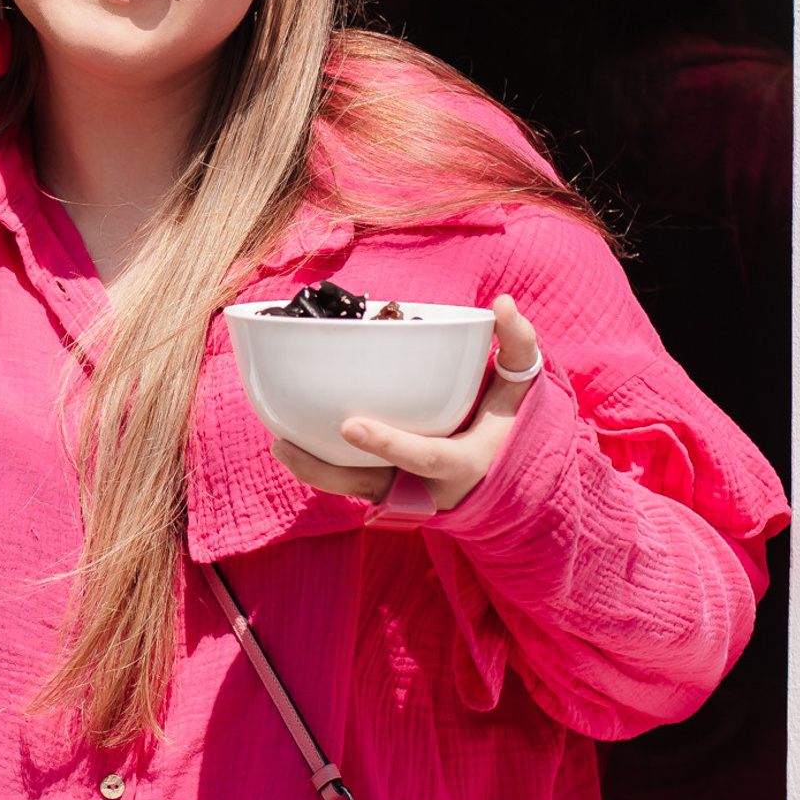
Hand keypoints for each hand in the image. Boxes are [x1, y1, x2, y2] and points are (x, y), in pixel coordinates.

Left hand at [272, 296, 542, 513]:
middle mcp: (431, 489)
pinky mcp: (391, 494)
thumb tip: (502, 303)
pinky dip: (322, 468)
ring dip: (313, 472)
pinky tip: (289, 442)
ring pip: (354, 491)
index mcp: (465, 463)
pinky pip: (352, 485)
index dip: (388, 446)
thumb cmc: (511, 418)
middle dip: (326, 471)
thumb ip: (517, 344)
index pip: (425, 458)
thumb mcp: (521, 385)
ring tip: (278, 442)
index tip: (349, 425)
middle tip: (283, 444)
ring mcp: (408, 495)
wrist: (511, 472)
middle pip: (372, 487)